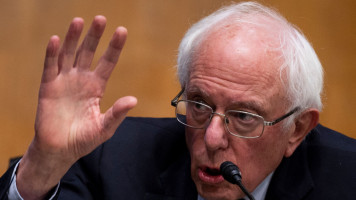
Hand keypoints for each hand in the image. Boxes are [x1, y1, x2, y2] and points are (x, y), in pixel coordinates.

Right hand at [17, 16, 136, 198]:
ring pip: (69, 55)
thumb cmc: (84, 139)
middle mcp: (81, 79)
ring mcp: (64, 81)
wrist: (60, 150)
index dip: (114, 47)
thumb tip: (133, 100)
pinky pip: (50, 67)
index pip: (107, 62)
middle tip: (101, 19)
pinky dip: (52, 53)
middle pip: (88, 52)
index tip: (122, 30)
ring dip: (73, 38)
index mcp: (97, 87)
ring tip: (79, 21)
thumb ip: (117, 113)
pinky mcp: (48, 87)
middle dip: (94, 36)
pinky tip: (57, 40)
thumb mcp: (104, 127)